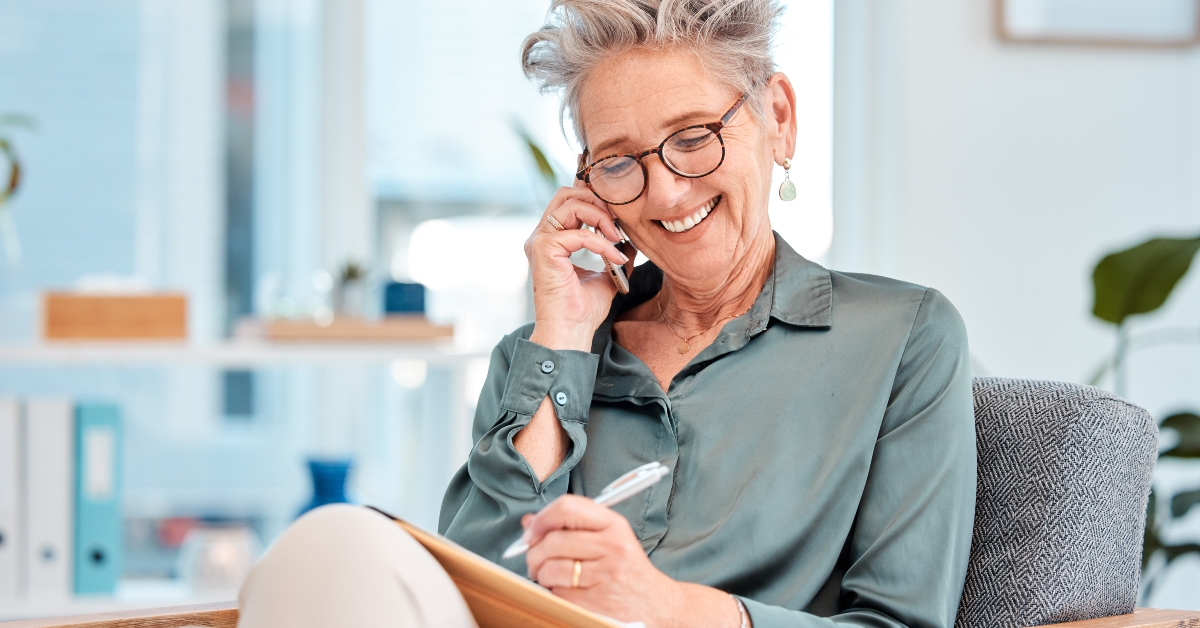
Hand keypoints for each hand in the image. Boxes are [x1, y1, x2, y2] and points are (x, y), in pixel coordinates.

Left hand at [523, 495, 684, 626]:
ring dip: (541, 575)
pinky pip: (557, 593)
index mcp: (613, 525)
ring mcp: (604, 576)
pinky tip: (566, 591)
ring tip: (551, 576)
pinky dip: (553, 593)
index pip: (567, 508)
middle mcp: (612, 547)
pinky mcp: (596, 602)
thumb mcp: (608, 537)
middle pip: (552, 541)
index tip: (531, 531)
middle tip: (535, 560)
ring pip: (550, 569)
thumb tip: (529, 522)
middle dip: (534, 552)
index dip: (542, 518)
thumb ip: (570, 526)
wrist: (656, 605)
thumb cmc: (627, 569)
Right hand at [524, 186, 632, 351]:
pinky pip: (579, 233)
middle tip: (617, 221)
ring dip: (601, 217)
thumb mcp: (605, 276)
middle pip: (566, 192)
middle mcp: (541, 236)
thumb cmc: (583, 311)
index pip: (570, 200)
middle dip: (597, 201)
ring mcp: (540, 241)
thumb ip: (613, 255)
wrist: (571, 332)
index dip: (596, 202)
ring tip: (617, 238)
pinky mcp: (544, 249)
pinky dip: (602, 243)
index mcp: (552, 239)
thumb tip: (631, 242)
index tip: (619, 219)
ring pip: (571, 203)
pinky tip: (616, 257)